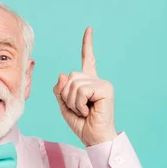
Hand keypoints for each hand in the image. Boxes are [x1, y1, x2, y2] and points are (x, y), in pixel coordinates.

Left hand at [53, 27, 116, 145]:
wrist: (94, 138)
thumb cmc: (82, 124)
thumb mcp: (64, 106)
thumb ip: (60, 90)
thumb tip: (63, 74)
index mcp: (88, 82)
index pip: (87, 59)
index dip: (87, 44)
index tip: (88, 29)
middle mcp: (97, 80)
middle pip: (70, 76)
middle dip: (67, 96)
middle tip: (78, 109)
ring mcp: (102, 83)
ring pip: (74, 83)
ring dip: (73, 102)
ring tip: (84, 111)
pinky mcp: (105, 88)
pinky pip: (82, 90)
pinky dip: (79, 103)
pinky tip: (88, 111)